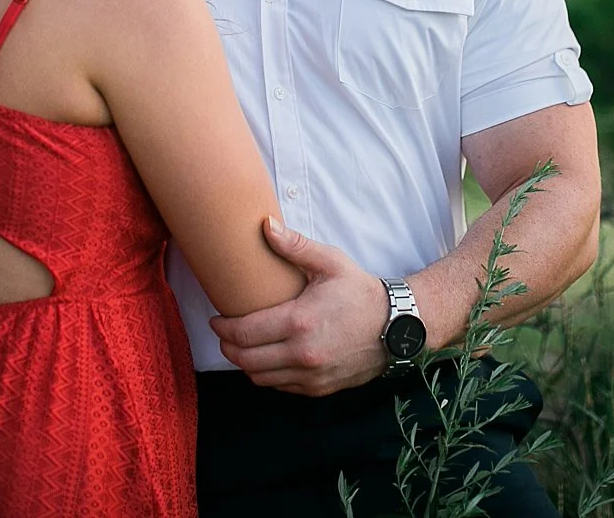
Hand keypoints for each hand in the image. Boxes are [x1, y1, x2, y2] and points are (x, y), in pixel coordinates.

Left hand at [207, 218, 387, 395]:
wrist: (397, 327)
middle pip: (246, 359)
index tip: (216, 320)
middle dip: (227, 347)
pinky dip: (268, 375)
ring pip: (260, 378)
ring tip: (242, 346)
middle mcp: (302, 354)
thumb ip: (295, 245)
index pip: (244, 333)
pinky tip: (268, 358)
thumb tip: (265, 225)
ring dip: (245, 363)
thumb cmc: (361, 292)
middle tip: (223, 334)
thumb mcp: (330, 263)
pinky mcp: (319, 388)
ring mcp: (311, 375)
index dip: (222, 328)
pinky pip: (281, 387)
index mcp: (299, 322)